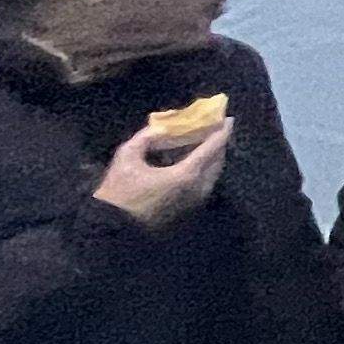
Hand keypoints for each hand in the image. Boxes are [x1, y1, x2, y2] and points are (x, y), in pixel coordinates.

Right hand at [93, 120, 229, 226]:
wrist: (114, 224)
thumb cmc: (119, 190)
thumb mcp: (127, 156)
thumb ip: (146, 137)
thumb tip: (161, 127)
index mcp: (186, 174)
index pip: (212, 148)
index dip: (222, 132)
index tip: (229, 119)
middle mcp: (198, 188)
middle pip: (217, 160)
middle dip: (218, 143)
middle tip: (214, 128)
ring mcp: (196, 200)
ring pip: (213, 173)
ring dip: (211, 156)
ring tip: (203, 141)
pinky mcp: (190, 207)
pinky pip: (205, 182)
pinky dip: (204, 168)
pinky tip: (191, 159)